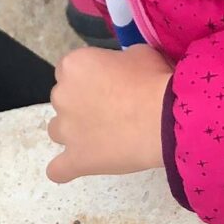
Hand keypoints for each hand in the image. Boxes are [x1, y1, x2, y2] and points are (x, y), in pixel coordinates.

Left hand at [44, 46, 172, 182]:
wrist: (166, 118)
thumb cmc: (155, 81)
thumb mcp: (139, 54)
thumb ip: (120, 60)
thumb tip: (121, 70)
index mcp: (75, 65)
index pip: (69, 69)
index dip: (89, 77)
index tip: (108, 84)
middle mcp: (62, 95)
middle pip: (63, 99)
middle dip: (82, 103)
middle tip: (113, 110)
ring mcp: (66, 130)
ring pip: (58, 131)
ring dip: (74, 132)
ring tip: (103, 137)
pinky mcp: (76, 159)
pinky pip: (57, 170)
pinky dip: (66, 169)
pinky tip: (79, 165)